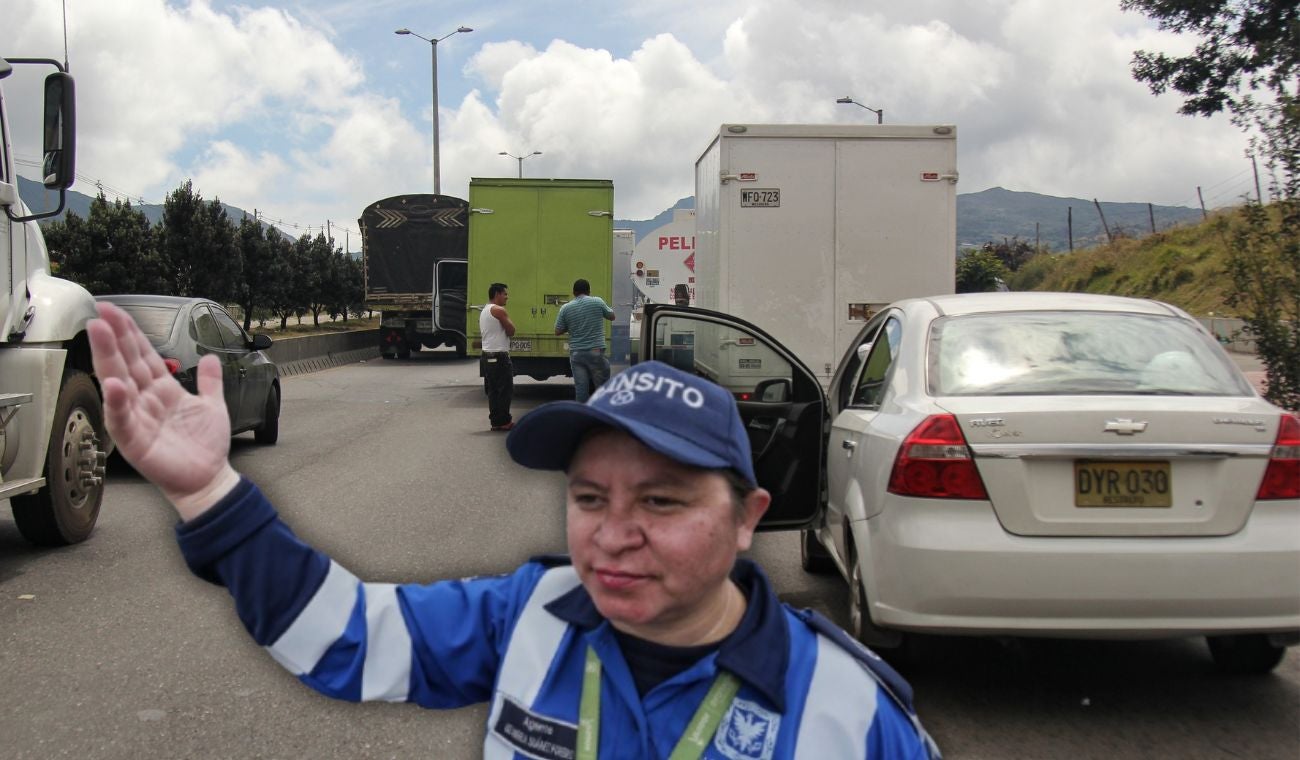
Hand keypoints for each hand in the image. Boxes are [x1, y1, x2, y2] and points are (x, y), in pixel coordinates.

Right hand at [88, 302, 238, 519]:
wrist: (209, 478)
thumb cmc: (205, 446)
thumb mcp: (212, 405)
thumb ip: (209, 381)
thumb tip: (211, 356)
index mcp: (162, 390)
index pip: (143, 355)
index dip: (130, 333)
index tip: (114, 311)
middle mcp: (145, 401)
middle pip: (126, 363)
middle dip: (113, 338)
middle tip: (100, 313)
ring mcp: (138, 419)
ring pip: (118, 384)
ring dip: (107, 359)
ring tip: (97, 334)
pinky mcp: (136, 442)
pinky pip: (122, 421)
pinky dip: (117, 404)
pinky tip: (113, 385)